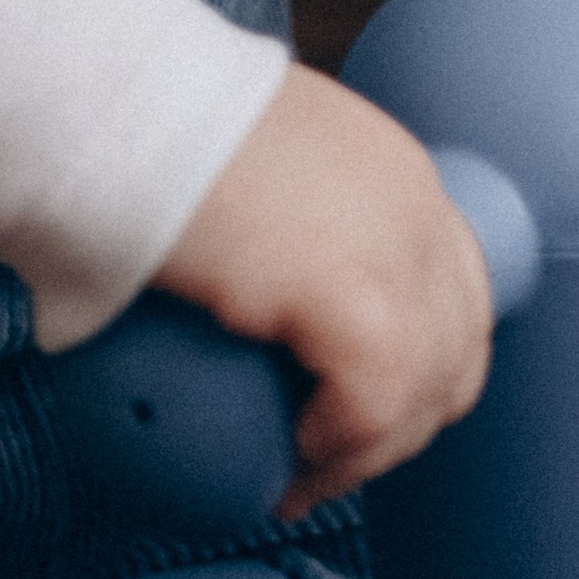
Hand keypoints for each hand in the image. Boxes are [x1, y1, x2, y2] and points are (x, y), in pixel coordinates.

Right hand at [157, 61, 492, 518]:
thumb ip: (274, 203)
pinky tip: (287, 457)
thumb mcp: (246, 148)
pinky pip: (371, 411)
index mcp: (394, 169)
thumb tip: (247, 271)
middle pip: (455, 350)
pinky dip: (337, 448)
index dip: (422, 355)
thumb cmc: (151, 118)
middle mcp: (416, 209)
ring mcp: (399, 256)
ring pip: (424, 395)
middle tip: (332, 453)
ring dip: (368, 452)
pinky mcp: (362, 306)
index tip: (362, 398)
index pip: (453, 284)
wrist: (123, 100)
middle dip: (406, 417)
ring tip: (302, 477)